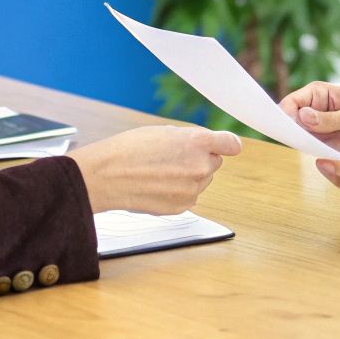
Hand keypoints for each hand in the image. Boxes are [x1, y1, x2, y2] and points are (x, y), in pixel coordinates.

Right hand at [68, 125, 241, 214]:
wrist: (108, 176)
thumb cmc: (130, 149)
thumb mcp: (165, 132)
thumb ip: (191, 139)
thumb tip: (206, 146)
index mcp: (198, 142)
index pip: (231, 144)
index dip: (227, 145)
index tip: (226, 146)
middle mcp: (200, 166)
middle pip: (214, 163)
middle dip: (200, 159)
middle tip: (174, 158)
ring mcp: (193, 189)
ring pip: (202, 180)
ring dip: (189, 176)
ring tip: (161, 171)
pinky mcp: (183, 206)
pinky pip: (189, 196)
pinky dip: (179, 191)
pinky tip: (158, 185)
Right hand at [278, 81, 339, 162]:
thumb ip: (329, 118)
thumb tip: (302, 116)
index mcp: (318, 94)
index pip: (294, 100)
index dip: (286, 111)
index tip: (285, 122)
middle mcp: (313, 109)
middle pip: (291, 117)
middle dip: (286, 126)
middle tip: (285, 136)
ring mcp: (316, 128)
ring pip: (297, 133)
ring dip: (294, 139)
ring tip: (297, 143)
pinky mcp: (322, 143)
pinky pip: (308, 147)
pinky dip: (305, 149)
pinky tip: (307, 151)